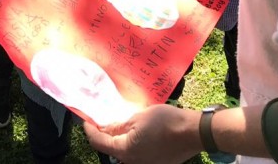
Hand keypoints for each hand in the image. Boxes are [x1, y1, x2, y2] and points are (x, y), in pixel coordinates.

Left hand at [83, 105, 201, 163]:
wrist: (192, 133)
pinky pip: (137, 153)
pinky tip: (135, 130)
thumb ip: (119, 124)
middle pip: (111, 149)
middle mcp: (132, 162)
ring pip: (124, 151)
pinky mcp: (154, 163)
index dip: (89, 130)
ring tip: (120, 123)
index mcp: (125, 151)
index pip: (98, 142)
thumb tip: (105, 128)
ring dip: (119, 138)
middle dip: (104, 134)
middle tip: (103, 119)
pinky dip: (131, 142)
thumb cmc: (166, 122)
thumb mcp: (138, 117)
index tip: (86, 120)